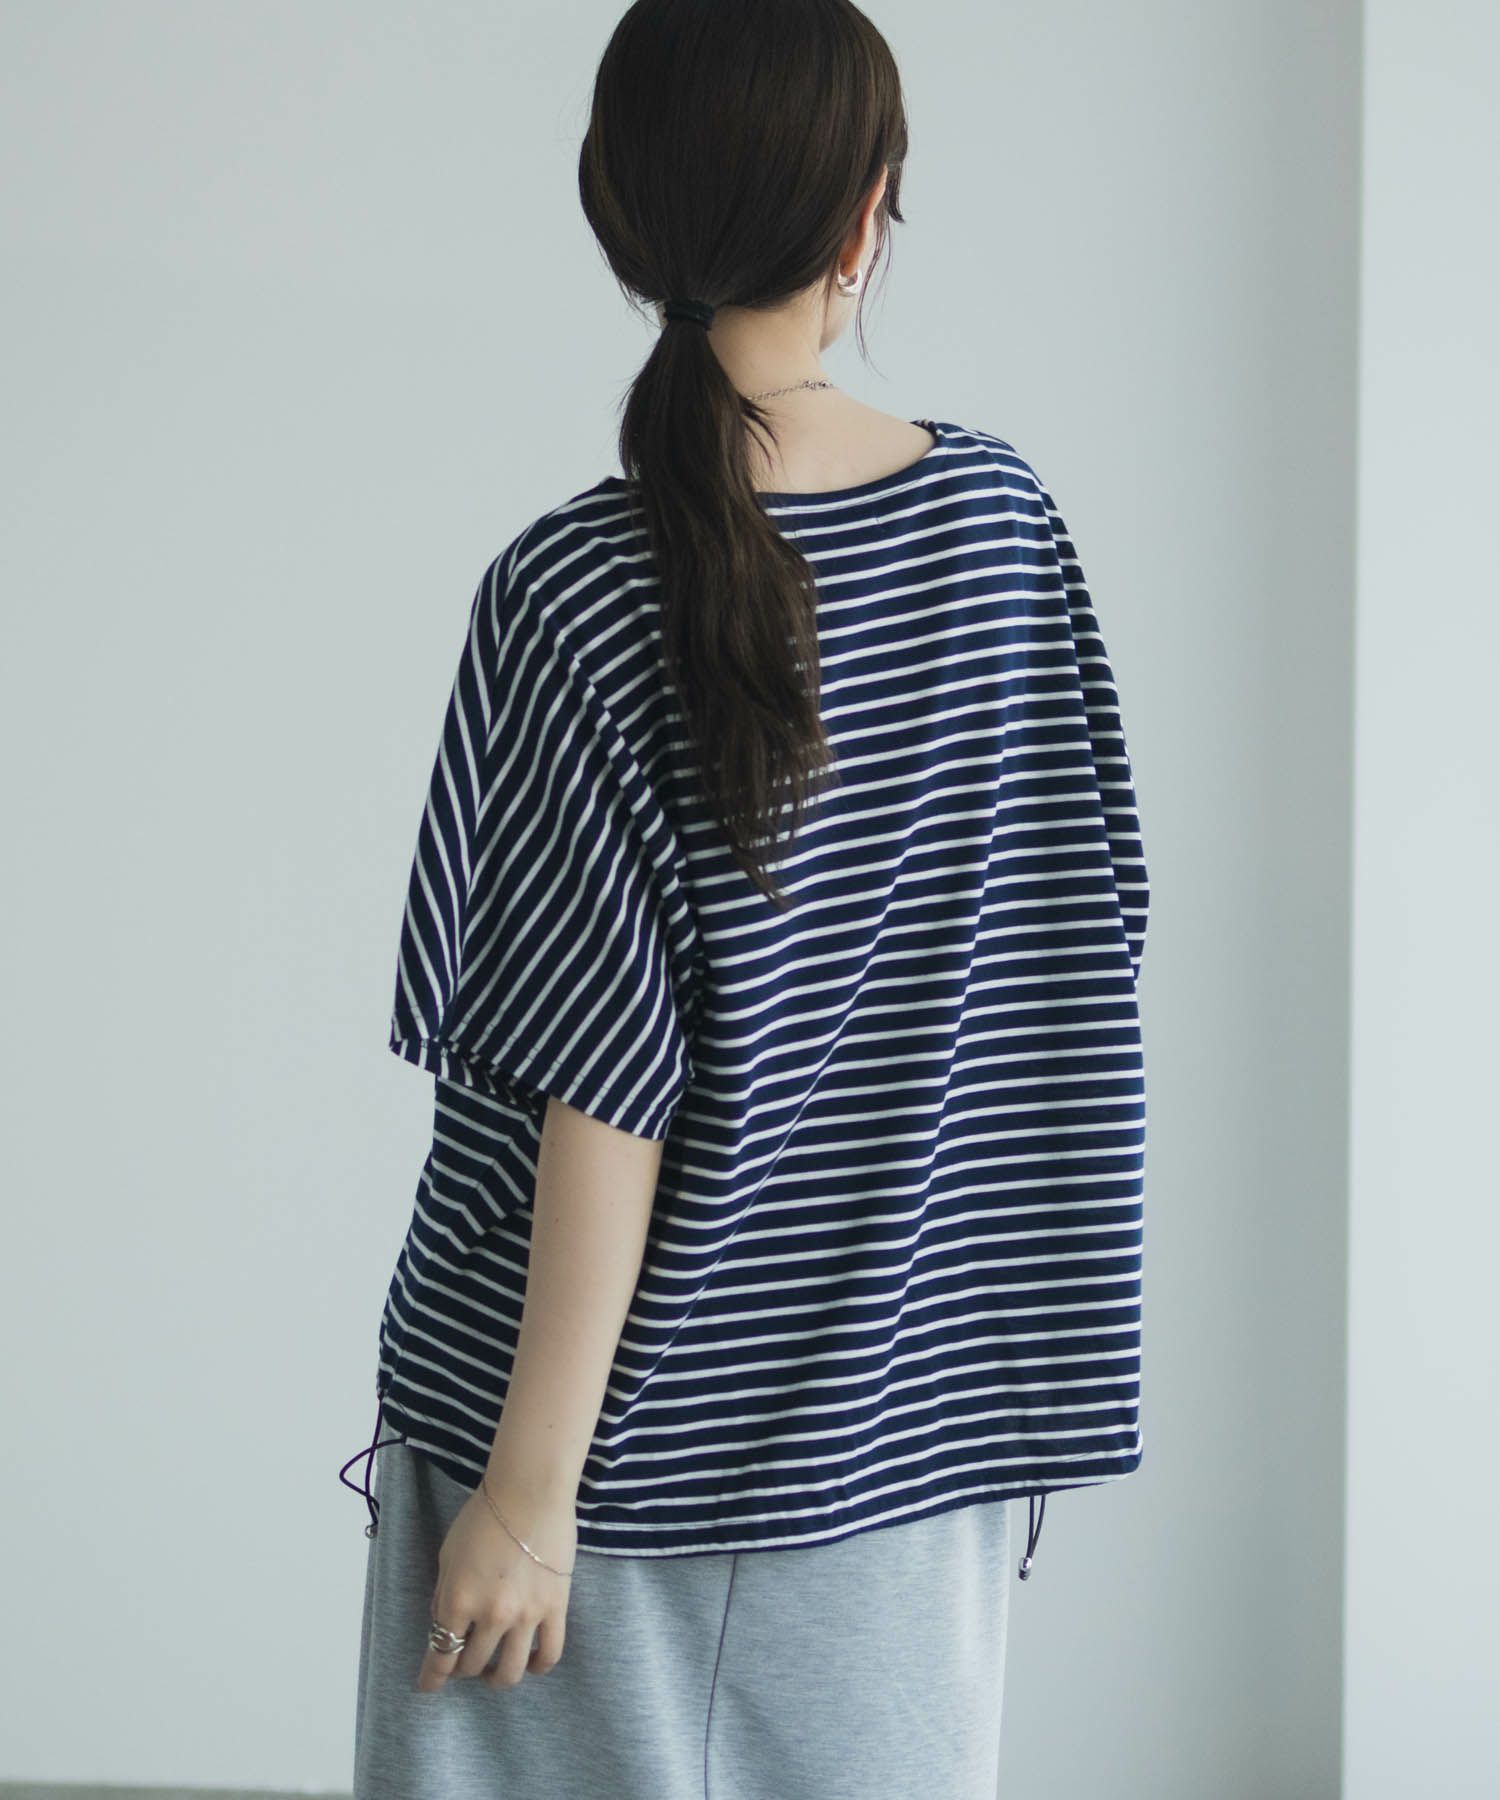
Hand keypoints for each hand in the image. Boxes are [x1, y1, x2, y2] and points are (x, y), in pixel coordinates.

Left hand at [417, 1475, 577, 1692]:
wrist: (530, 1491)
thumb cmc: (483, 1516)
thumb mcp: (448, 1554)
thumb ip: (443, 1594)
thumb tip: (443, 1624)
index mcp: (458, 1601)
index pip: (440, 1655)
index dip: (432, 1678)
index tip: (428, 1686)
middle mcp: (490, 1616)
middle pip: (472, 1665)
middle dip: (462, 1668)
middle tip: (465, 1659)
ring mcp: (526, 1616)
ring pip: (511, 1672)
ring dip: (497, 1678)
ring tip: (496, 1670)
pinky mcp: (556, 1608)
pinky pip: (550, 1654)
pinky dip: (538, 1667)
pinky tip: (531, 1662)